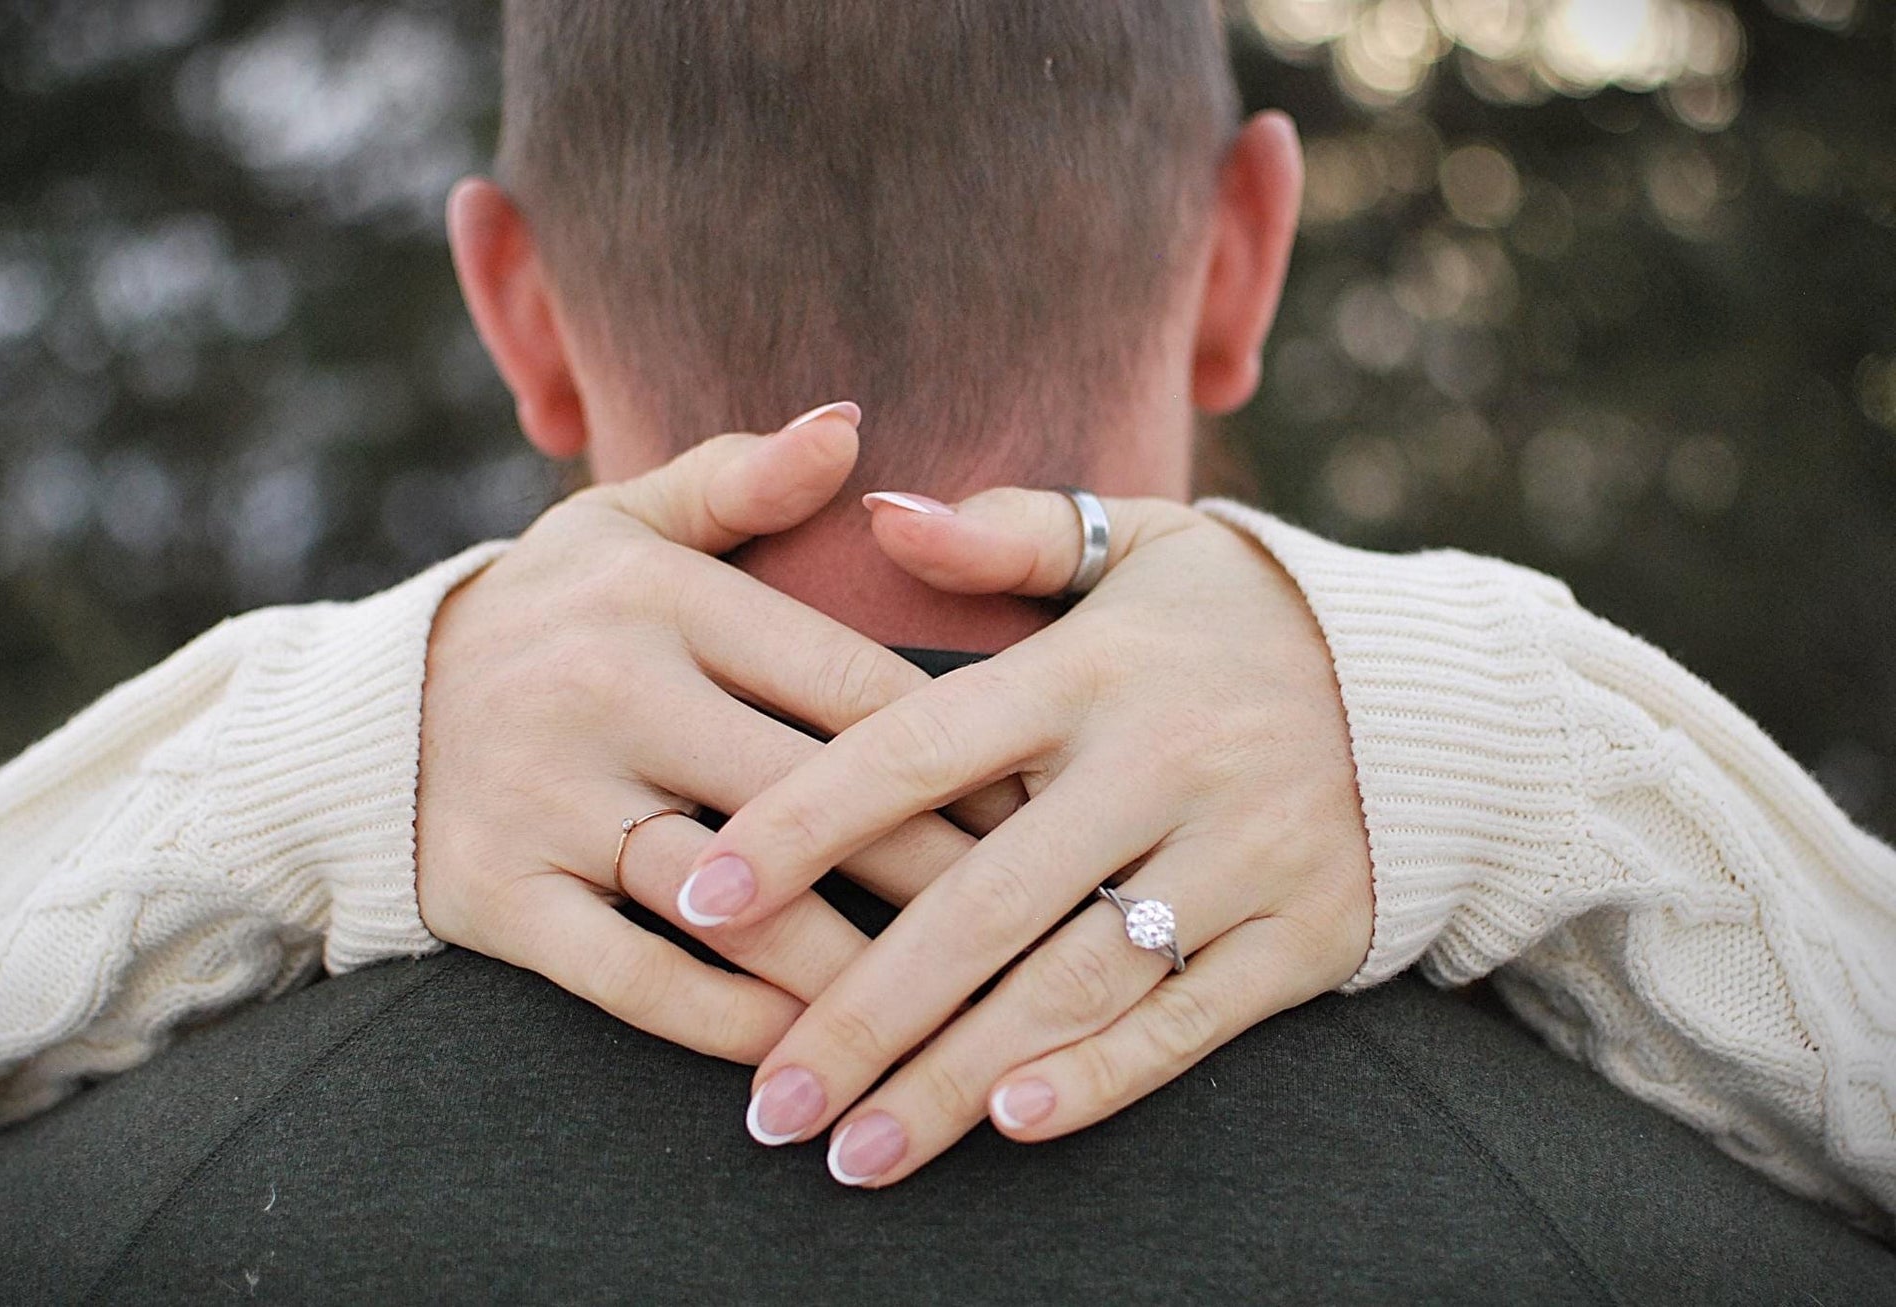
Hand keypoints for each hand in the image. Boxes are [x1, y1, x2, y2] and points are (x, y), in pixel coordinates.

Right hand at [415, 406, 980, 1063]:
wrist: (360, 715)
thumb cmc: (542, 616)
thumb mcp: (623, 525)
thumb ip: (742, 480)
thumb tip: (851, 423)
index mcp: (661, 597)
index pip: (848, 684)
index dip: (964, 752)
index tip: (1048, 807)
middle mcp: (608, 691)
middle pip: (815, 796)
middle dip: (937, 868)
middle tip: (1038, 923)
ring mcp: (548, 799)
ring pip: (733, 898)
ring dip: (848, 965)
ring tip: (948, 1010)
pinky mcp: (497, 894)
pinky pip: (629, 977)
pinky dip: (723, 1020)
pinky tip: (803, 1047)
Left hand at [689, 488, 1373, 1181]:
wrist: (1442, 691)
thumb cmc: (1244, 615)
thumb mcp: (1141, 543)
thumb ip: (1007, 533)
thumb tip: (874, 508)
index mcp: (1091, 669)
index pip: (919, 749)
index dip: (802, 822)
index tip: (699, 895)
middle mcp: (1160, 764)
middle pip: (983, 903)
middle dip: (863, 1011)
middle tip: (768, 1103)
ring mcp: (1240, 854)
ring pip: (1072, 985)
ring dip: (954, 1079)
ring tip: (853, 1154)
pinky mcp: (1304, 933)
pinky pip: (1188, 1022)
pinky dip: (1098, 1078)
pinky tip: (1004, 1125)